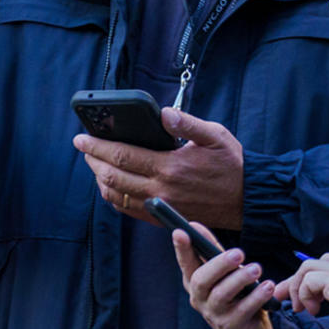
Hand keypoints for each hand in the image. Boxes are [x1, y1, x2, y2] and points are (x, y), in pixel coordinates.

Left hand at [75, 108, 243, 229]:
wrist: (247, 200)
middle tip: (84, 148)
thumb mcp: (215, 135)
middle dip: (92, 161)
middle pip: (112, 177)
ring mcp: (161, 207)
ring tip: (95, 164)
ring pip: (116, 196)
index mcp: (170, 167)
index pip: (122, 155)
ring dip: (100, 179)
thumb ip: (187, 123)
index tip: (81, 138)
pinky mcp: (164, 217)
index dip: (97, 146)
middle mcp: (161, 190)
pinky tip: (112, 184)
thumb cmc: (231, 164)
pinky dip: (113, 197)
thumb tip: (165, 112)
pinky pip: (129, 210)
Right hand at [171, 222, 274, 328]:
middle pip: (202, 280)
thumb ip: (212, 251)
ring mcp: (214, 315)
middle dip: (219, 264)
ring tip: (256, 269)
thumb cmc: (235, 296)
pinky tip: (268, 287)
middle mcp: (200, 299)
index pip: (185, 263)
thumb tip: (194, 225)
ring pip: (222, 295)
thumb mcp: (224, 274)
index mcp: (195, 282)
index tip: (180, 231)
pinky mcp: (232, 327)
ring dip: (240, 279)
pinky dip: (256, 297)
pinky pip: (242, 310)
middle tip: (239, 253)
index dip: (182, 249)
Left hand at [276, 255, 328, 328]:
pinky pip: (308, 282)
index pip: (326, 263)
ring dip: (297, 289)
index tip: (297, 293)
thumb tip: (326, 301)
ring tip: (301, 308)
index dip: (307, 278)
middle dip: (294, 280)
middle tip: (283, 296)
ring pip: (306, 268)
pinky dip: (304, 296)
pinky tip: (313, 311)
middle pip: (312, 262)